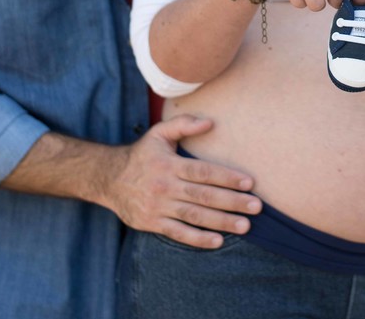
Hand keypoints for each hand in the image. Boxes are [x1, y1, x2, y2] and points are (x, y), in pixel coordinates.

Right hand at [99, 115, 260, 248]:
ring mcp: (158, 207)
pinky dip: (198, 239)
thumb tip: (210, 122)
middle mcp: (165, 186)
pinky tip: (218, 241)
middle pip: (203, 196)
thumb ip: (184, 125)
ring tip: (245, 226)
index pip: (203, 172)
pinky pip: (178, 233)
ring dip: (221, 222)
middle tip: (256, 207)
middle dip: (232, 202)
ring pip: (194, 216)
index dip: (227, 177)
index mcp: (169, 164)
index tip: (249, 183)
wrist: (108, 179)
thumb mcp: (158, 133)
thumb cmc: (141, 155)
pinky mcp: (152, 223)